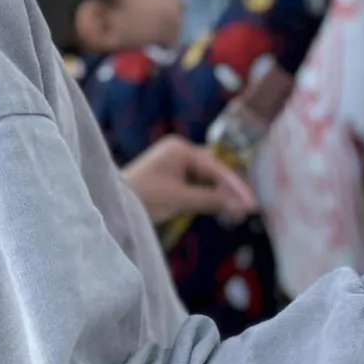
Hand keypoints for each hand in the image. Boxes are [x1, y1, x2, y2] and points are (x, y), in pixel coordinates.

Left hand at [124, 136, 257, 223]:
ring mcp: (174, 162)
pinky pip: (197, 183)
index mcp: (180, 149)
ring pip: (207, 177)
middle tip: (247, 209)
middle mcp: (179, 150)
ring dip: (221, 194)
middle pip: (215, 168)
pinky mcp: (171, 175)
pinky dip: (208, 196)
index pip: (216, 167)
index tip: (251, 204)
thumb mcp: (180, 200)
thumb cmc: (144, 198)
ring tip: (236, 214)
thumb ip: (211, 200)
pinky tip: (221, 209)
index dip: (236, 187)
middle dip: (231, 189)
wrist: (112, 205)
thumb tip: (239, 205)